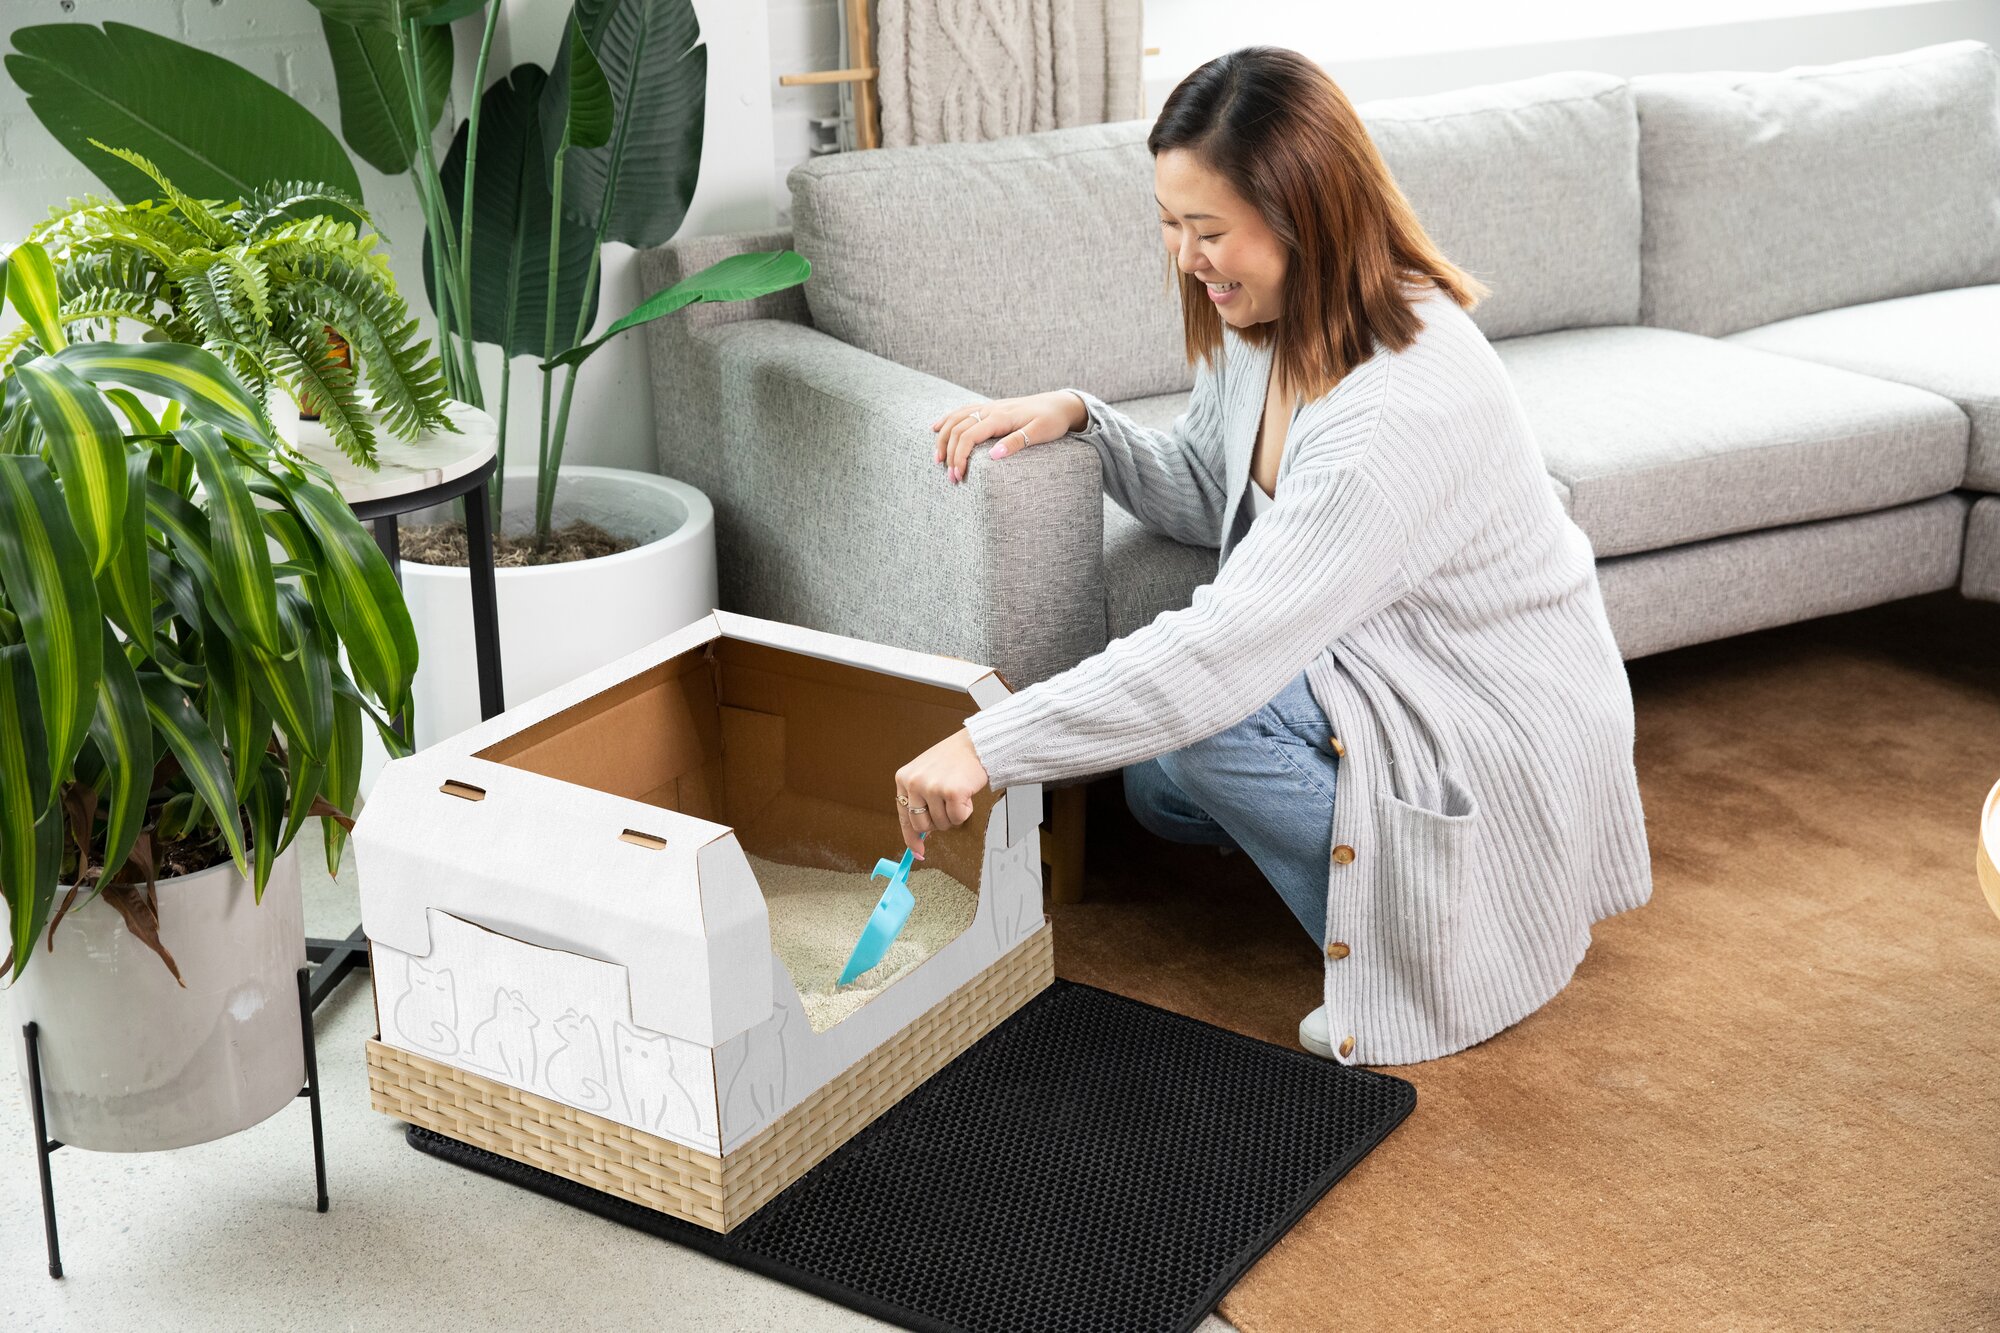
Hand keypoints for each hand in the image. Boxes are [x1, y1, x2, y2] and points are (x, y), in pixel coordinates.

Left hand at [894, 728, 989, 855]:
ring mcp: (932, 787)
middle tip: (948, 807)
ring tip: (957, 793)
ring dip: (953, 814)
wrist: (975, 745)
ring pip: (942, 824)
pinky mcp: (951, 792)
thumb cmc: (952, 760)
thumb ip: (919, 801)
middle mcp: (914, 783)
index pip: (903, 818)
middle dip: (938, 822)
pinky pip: (958, 818)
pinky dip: (966, 810)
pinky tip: (966, 793)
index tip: (918, 851)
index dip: (911, 838)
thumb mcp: (926, 775)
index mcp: (904, 778)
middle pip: (922, 825)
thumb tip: (920, 836)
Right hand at [929, 390, 1087, 484]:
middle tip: (951, 478)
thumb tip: (993, 456)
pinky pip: (962, 411)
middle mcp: (990, 409)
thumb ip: (1016, 442)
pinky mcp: (990, 409)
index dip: (959, 456)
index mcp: (1001, 417)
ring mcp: (989, 407)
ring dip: (943, 438)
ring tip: (938, 459)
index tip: (958, 476)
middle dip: (949, 453)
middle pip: (957, 429)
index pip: (969, 436)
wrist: (1060, 404)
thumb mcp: (1040, 433)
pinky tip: (936, 428)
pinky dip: (946, 420)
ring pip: (955, 419)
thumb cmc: (1052, 420)